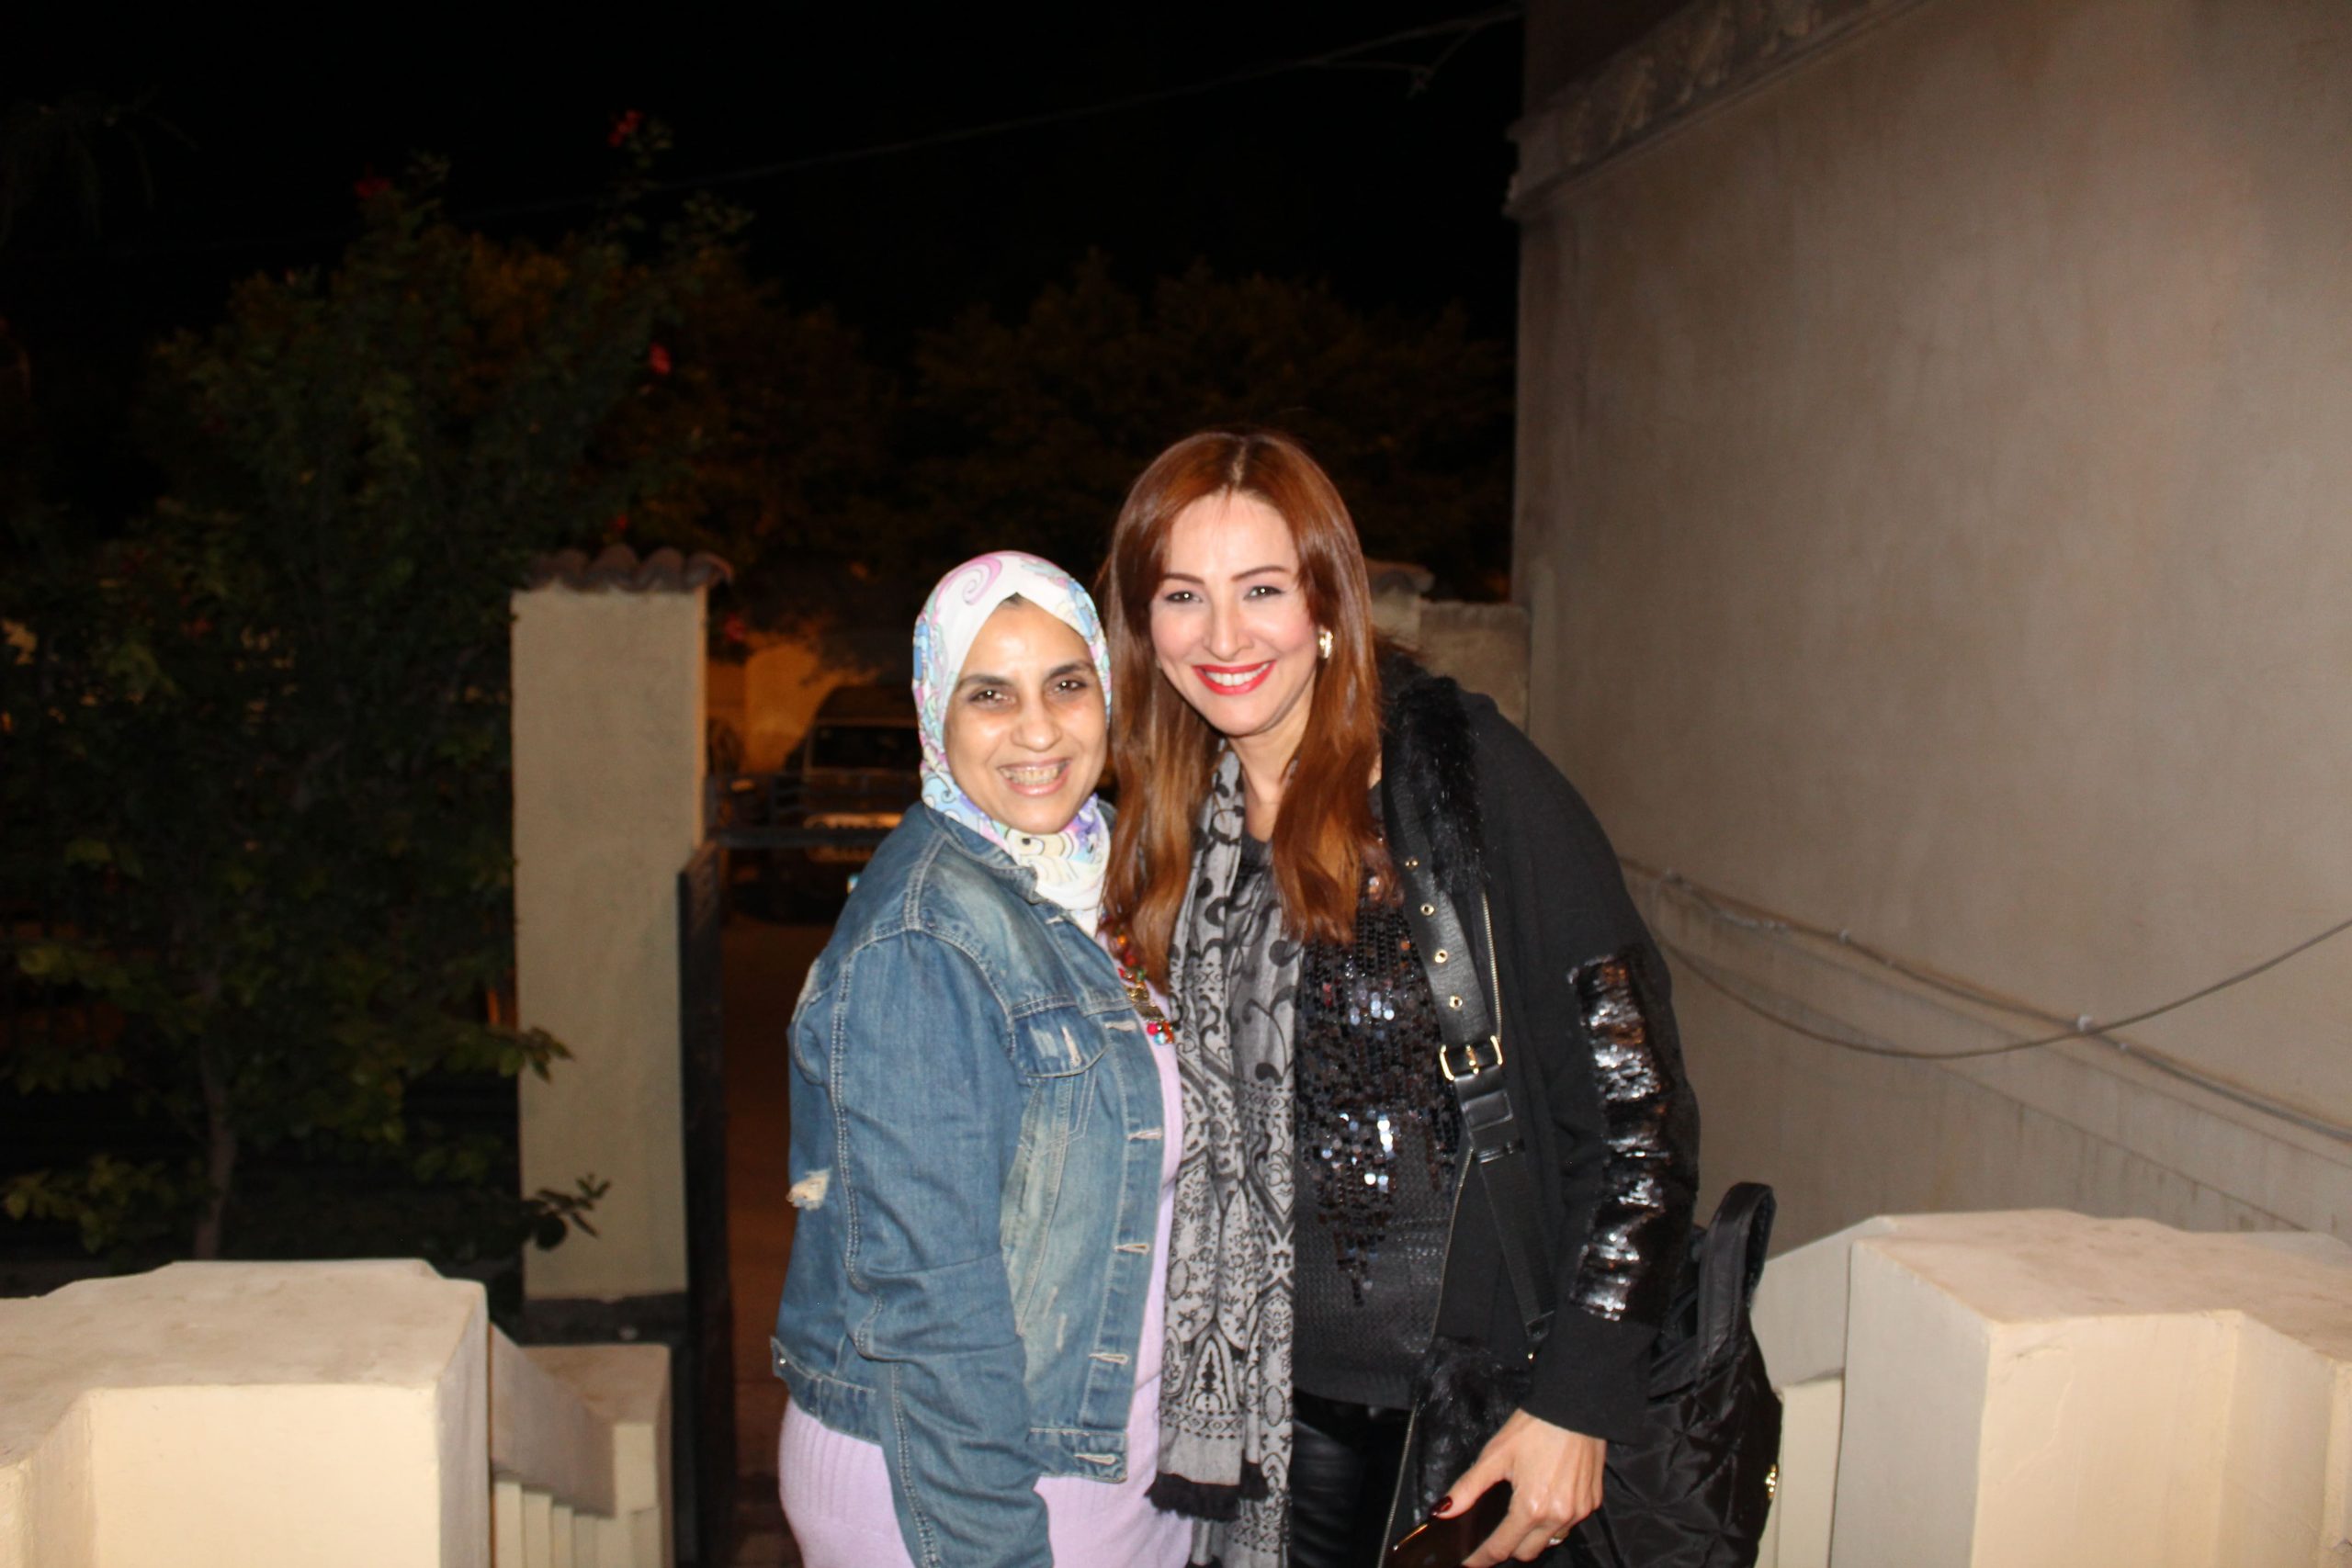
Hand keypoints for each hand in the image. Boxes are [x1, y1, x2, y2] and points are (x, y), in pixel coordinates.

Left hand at [1436, 1409, 1604, 1564]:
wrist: (1575, 1407)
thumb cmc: (1533, 1428)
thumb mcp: (1495, 1455)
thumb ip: (1468, 1488)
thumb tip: (1443, 1511)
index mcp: (1531, 1508)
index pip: (1502, 1547)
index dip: (1483, 1558)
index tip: (1470, 1562)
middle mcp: (1558, 1517)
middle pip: (1528, 1551)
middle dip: (1509, 1547)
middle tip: (1494, 1532)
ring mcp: (1579, 1512)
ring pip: (1551, 1540)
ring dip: (1534, 1535)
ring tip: (1520, 1514)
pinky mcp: (1593, 1502)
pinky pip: (1569, 1524)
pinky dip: (1555, 1520)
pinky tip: (1545, 1499)